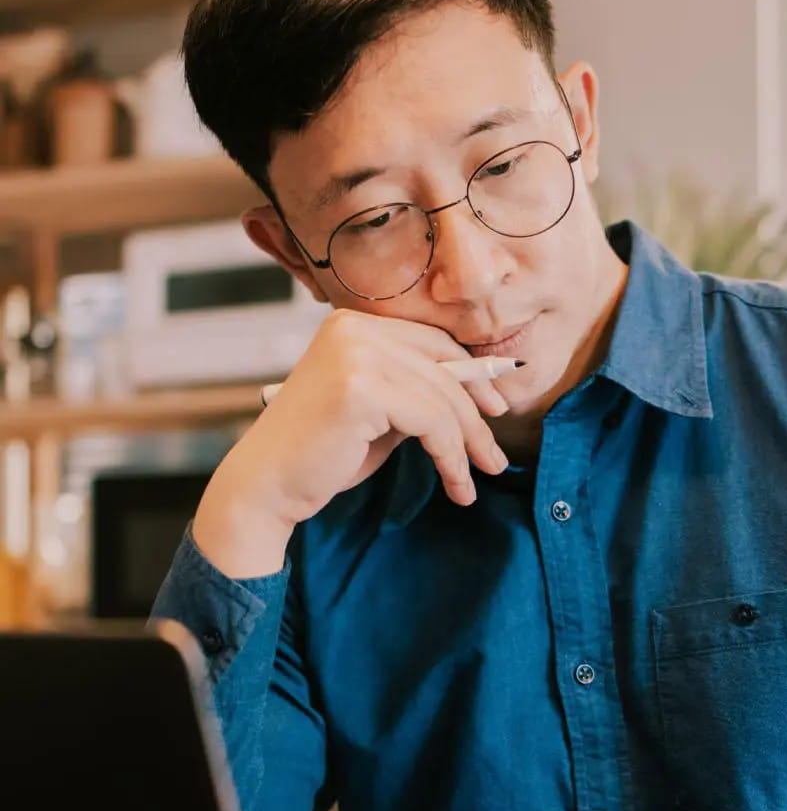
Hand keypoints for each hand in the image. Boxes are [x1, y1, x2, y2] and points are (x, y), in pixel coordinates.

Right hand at [192, 311, 509, 575]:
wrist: (266, 486)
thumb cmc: (319, 454)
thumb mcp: (377, 413)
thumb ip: (415, 394)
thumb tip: (477, 395)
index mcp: (354, 325)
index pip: (433, 342)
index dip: (471, 377)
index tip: (494, 410)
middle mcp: (354, 329)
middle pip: (444, 366)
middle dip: (477, 415)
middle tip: (495, 456)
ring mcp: (355, 354)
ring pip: (443, 398)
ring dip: (469, 443)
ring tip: (478, 479)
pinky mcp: (360, 388)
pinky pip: (431, 421)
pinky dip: (451, 456)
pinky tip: (456, 484)